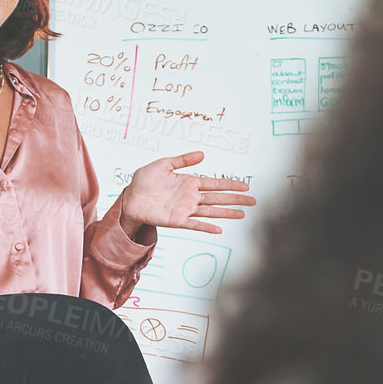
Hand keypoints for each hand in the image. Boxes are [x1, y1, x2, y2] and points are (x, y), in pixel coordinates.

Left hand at [119, 151, 253, 236]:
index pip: (214, 183)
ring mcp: (185, 209)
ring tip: (242, 214)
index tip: (245, 186)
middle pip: (218, 198)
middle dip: (235, 199)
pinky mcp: (177, 221)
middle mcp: (190, 197)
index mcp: (189, 182)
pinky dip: (206, 227)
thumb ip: (183, 160)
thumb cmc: (144, 180)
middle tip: (253, 201)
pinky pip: (194, 224)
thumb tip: (203, 154)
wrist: (130, 197)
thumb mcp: (163, 164)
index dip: (230, 185)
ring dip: (226, 213)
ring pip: (211, 211)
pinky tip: (219, 229)